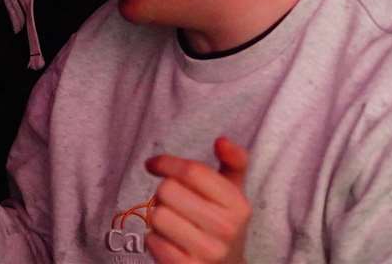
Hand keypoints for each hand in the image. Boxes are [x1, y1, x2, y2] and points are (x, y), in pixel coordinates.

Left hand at [143, 138, 250, 263]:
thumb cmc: (224, 223)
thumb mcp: (234, 192)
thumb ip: (234, 161)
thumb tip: (221, 140)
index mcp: (238, 204)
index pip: (192, 171)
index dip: (167, 162)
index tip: (153, 163)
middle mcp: (225, 228)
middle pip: (168, 190)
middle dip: (164, 192)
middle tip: (173, 201)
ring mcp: (206, 251)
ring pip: (157, 215)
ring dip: (157, 215)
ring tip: (171, 220)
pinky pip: (152, 241)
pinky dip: (154, 238)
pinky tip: (168, 240)